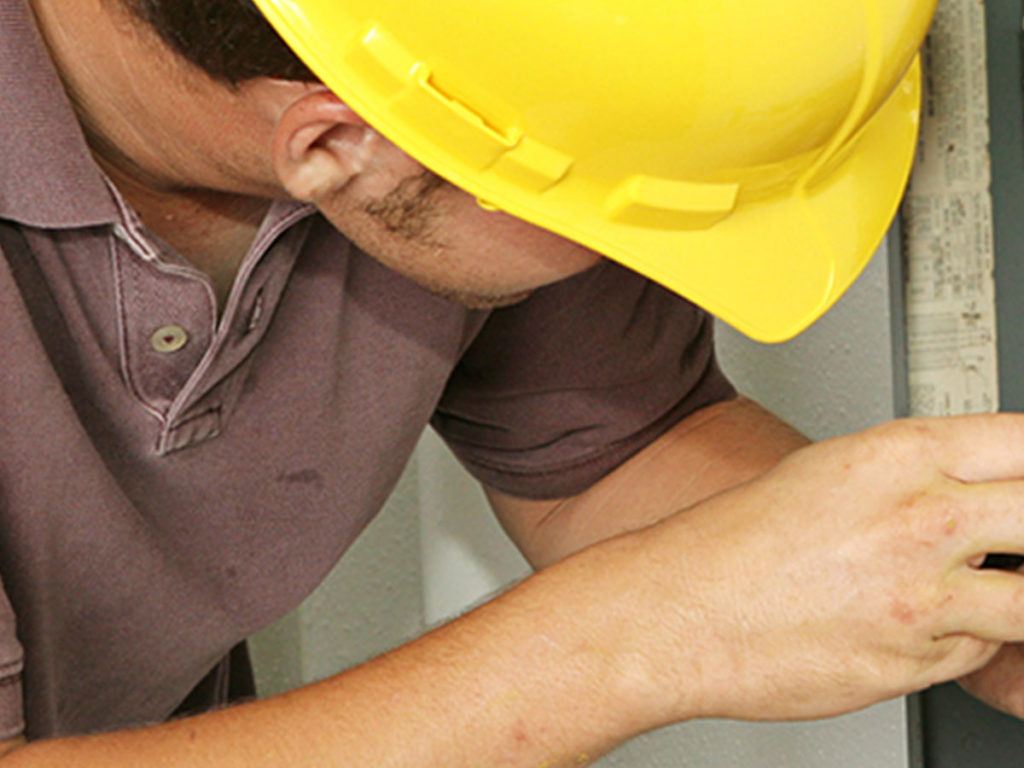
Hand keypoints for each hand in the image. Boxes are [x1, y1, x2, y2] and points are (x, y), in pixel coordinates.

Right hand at [634, 415, 1023, 723]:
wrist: (679, 611)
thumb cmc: (734, 541)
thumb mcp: (827, 471)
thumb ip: (913, 475)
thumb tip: (973, 487)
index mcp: (898, 457)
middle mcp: (920, 522)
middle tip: (1013, 537)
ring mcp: (922, 598)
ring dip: (1015, 596)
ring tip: (979, 587)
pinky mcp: (912, 662)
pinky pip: (979, 650)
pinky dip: (966, 639)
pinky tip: (921, 622)